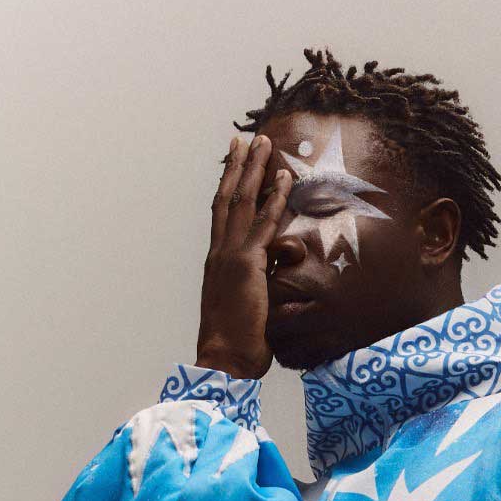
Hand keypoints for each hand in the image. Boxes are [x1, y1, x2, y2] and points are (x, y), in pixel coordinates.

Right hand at [195, 133, 293, 379]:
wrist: (225, 361)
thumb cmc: (239, 343)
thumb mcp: (251, 304)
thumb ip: (265, 277)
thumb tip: (284, 261)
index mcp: (216, 262)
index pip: (221, 216)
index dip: (227, 187)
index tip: (233, 163)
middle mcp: (219, 253)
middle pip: (228, 199)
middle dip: (238, 167)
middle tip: (246, 139)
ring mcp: (231, 257)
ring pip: (243, 203)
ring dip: (254, 170)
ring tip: (263, 143)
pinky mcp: (247, 266)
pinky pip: (264, 225)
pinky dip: (275, 199)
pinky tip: (285, 178)